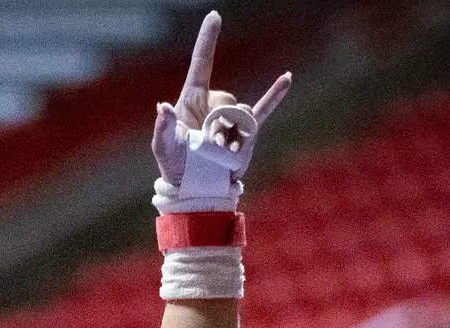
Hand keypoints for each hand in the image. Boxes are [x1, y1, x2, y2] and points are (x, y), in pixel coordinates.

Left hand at [152, 11, 289, 190]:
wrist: (197, 188)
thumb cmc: (176, 166)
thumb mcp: (164, 148)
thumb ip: (163, 127)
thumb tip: (163, 108)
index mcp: (192, 99)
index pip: (202, 63)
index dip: (208, 40)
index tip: (214, 17)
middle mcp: (214, 104)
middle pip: (227, 101)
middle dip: (220, 125)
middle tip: (210, 147)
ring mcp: (231, 118)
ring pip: (242, 116)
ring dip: (233, 136)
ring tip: (221, 154)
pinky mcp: (245, 133)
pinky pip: (263, 111)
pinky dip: (274, 95)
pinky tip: (286, 79)